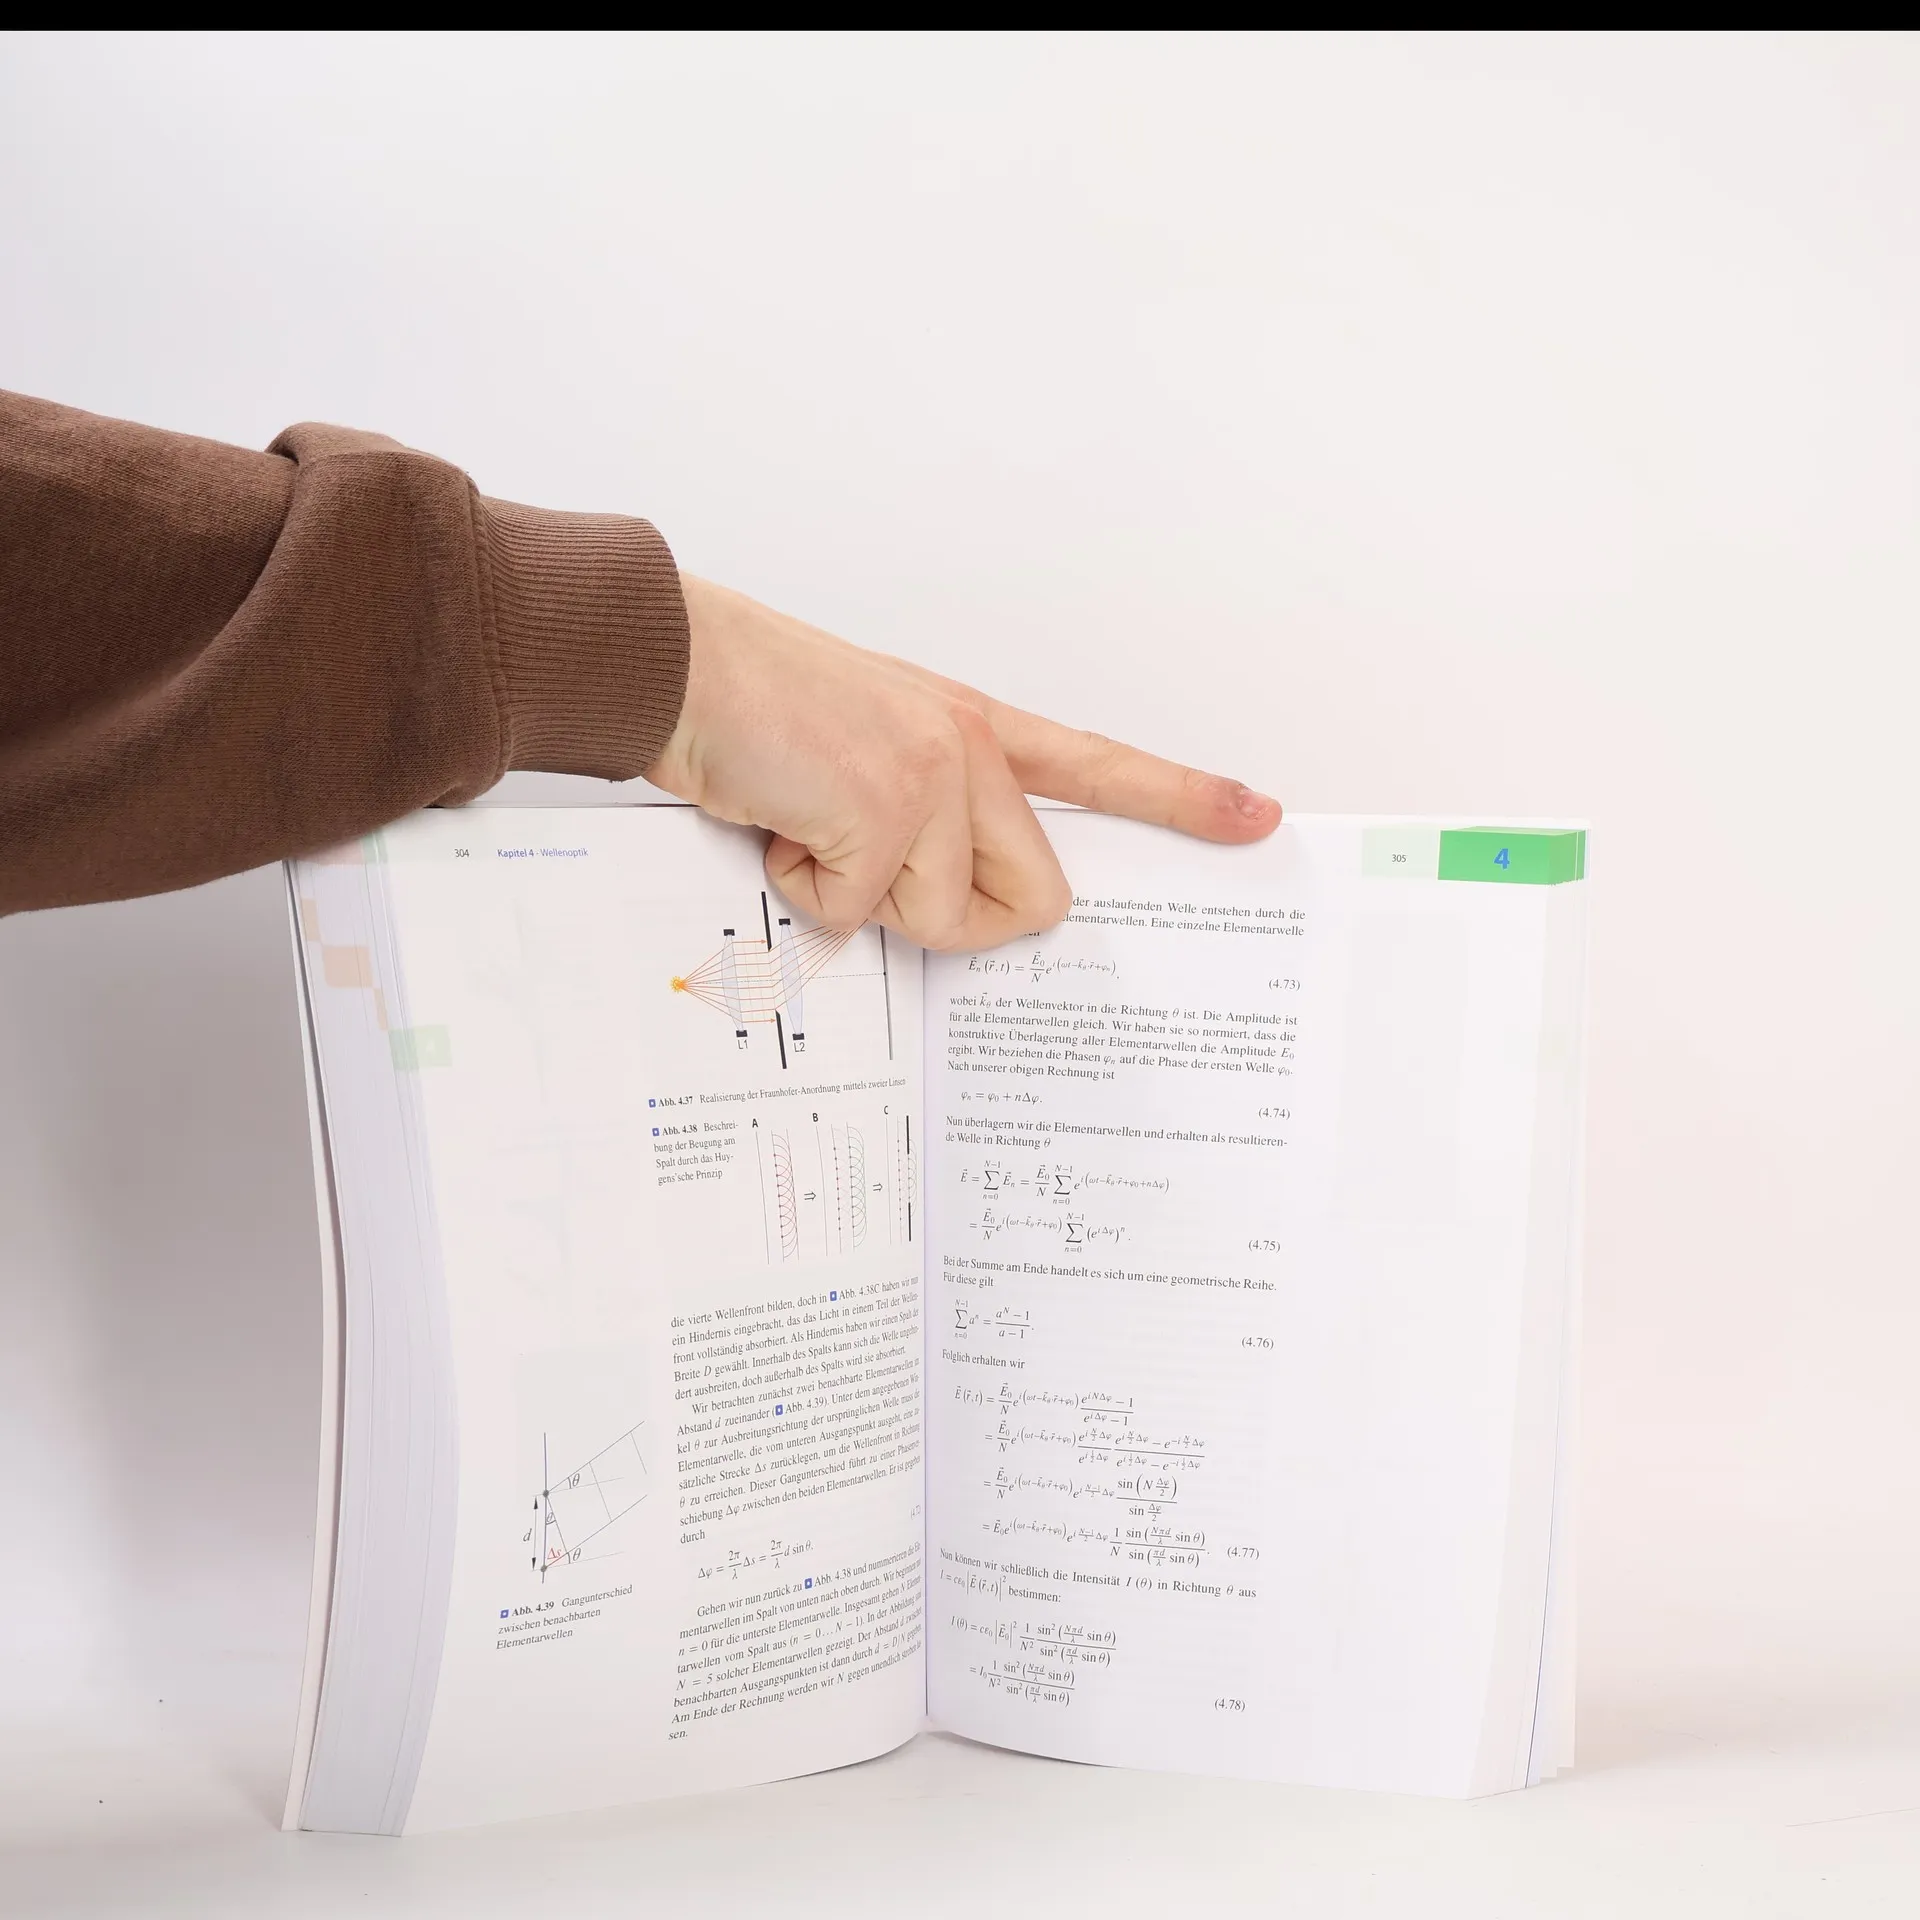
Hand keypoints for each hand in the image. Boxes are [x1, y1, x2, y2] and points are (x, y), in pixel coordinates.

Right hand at [647, 575, 1280, 952]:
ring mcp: (935, 775)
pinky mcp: (886, 807)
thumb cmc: (754, 707)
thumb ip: (925, 813)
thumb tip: (937, 903)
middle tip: (870, 864)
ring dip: (859, 901)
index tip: (1257, 817)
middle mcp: (969, 747)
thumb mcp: (862, 751)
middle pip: (1033, 901)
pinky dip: (804, 892)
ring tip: (805, 824)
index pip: (1095, 767)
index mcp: (970, 729)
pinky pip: (859, 916)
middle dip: (953, 919)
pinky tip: (776, 820)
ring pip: (941, 921)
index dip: (1181, 798)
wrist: (677, 663)